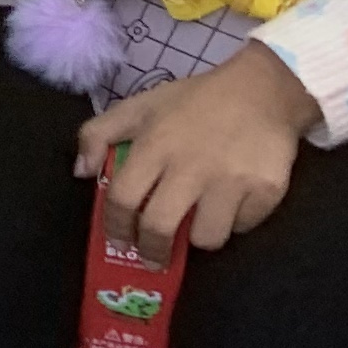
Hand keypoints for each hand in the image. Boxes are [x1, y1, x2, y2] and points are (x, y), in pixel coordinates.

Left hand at [83, 45, 318, 260]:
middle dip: (152, 251)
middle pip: (160, 227)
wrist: (263, 89)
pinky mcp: (267, 190)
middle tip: (153, 258)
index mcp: (155, 146)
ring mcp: (231, 181)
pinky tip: (232, 204)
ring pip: (206, 238)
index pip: (123, 199)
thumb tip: (80, 172)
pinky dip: (235, 223)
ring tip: (198, 224)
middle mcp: (191, 167)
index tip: (118, 241)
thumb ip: (97, 134)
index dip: (115, 227)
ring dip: (198, 238)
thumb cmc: (194, 101)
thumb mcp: (139, 106)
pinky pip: (243, 226)